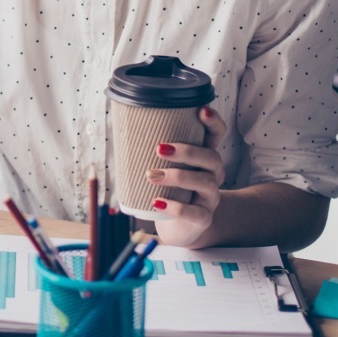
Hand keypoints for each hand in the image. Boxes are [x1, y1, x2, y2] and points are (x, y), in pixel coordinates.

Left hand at [150, 106, 227, 248]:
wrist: (181, 226)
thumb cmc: (171, 189)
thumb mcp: (167, 167)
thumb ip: (154, 149)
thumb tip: (120, 125)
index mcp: (204, 157)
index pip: (216, 135)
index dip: (213, 122)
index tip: (201, 110)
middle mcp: (213, 174)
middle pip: (211, 157)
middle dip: (187, 151)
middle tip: (159, 149)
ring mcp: (210, 197)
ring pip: (204, 183)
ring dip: (176, 176)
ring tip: (151, 175)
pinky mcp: (203, 218)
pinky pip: (194, 213)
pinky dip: (175, 207)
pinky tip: (157, 202)